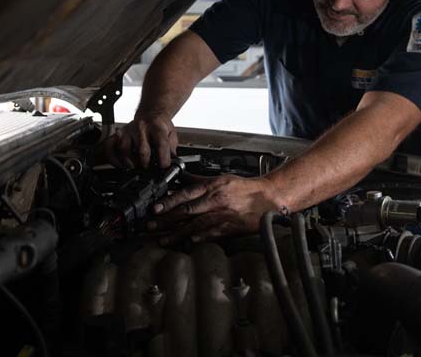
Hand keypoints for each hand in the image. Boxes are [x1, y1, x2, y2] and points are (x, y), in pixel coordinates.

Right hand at [103, 111, 176, 168]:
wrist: (151, 113)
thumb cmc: (160, 126)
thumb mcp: (171, 134)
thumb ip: (172, 148)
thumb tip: (173, 162)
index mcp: (157, 127)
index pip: (161, 143)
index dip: (163, 157)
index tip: (164, 166)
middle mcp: (141, 128)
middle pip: (142, 150)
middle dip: (146, 163)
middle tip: (148, 168)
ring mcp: (128, 131)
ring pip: (124, 149)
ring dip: (129, 162)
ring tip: (135, 166)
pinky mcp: (118, 134)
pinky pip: (109, 147)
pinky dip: (113, 158)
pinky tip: (120, 164)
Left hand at [148, 175, 281, 243]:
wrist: (268, 198)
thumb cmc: (245, 188)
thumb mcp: (222, 178)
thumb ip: (201, 180)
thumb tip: (183, 179)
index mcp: (213, 186)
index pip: (186, 194)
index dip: (169, 202)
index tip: (156, 208)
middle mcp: (216, 201)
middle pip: (187, 211)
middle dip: (167, 220)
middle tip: (151, 225)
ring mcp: (222, 215)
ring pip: (196, 225)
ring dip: (177, 233)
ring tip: (163, 239)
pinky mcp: (230, 228)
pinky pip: (211, 234)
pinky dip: (199, 238)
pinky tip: (188, 242)